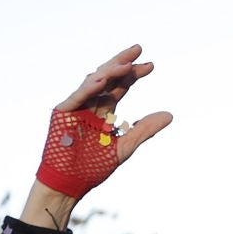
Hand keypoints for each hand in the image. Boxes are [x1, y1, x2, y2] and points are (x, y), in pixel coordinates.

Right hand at [24, 45, 172, 226]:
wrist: (71, 183)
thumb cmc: (93, 168)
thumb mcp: (125, 146)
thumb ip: (144, 130)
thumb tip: (169, 115)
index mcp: (104, 110)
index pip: (120, 86)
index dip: (133, 75)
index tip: (151, 65)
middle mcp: (90, 104)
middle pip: (107, 78)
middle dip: (122, 63)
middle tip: (139, 50)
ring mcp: (76, 106)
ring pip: (93, 82)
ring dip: (108, 73)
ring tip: (126, 65)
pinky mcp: (63, 113)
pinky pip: (77, 97)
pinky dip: (88, 89)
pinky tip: (101, 81)